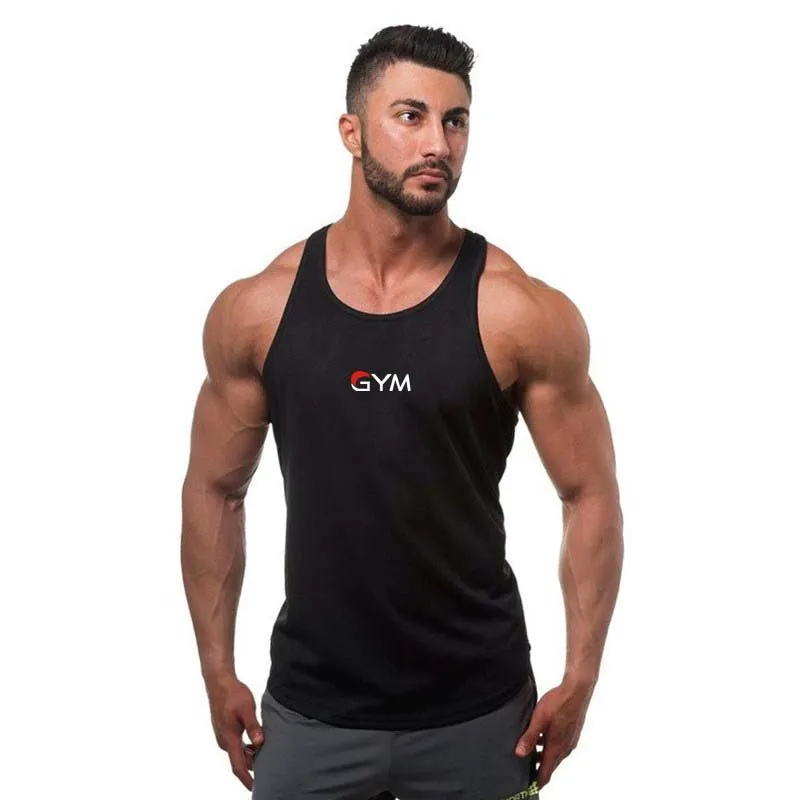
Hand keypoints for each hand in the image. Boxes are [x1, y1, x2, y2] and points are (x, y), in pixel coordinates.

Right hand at [206, 675, 264, 790]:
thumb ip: (253, 726)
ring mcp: (223, 735)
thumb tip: (259, 743)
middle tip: (270, 768)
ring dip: (251, 756)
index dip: (247, 779)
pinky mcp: (225, 730)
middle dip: (253, 767)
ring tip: (267, 755)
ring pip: (238, 753)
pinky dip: (247, 748)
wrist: (219, 682)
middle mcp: (224, 740)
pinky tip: (257, 742)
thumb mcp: (247, 709)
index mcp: (229, 738)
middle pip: (240, 761)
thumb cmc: (233, 694)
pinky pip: (236, 745)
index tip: (255, 788)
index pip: (238, 765)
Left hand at [514, 675, 593, 787]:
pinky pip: (559, 746)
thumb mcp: (539, 719)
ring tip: (528, 752)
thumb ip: (529, 737)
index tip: (527, 786)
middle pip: (550, 765)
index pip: (546, 773)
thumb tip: (519, 754)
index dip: (537, 782)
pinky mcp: (571, 733)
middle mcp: (565, 748)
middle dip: (538, 770)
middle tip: (524, 770)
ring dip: (542, 756)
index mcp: (556, 747)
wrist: (577, 690)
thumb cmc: (558, 702)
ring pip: (554, 754)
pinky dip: (548, 746)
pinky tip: (540, 736)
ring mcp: (570, 740)